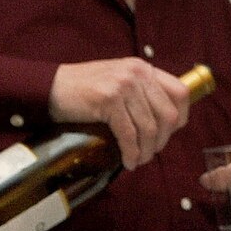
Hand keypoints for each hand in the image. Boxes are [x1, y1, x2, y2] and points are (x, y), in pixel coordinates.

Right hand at [47, 58, 190, 168]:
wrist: (49, 88)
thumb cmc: (83, 90)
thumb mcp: (119, 82)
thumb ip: (142, 94)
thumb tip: (165, 122)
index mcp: (143, 69)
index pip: (180, 92)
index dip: (181, 117)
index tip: (170, 133)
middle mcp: (137, 73)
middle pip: (168, 115)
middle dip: (163, 140)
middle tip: (150, 152)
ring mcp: (123, 85)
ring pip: (149, 128)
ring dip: (147, 150)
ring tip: (139, 160)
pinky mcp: (108, 99)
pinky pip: (129, 134)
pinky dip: (131, 152)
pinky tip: (128, 161)